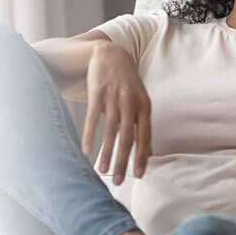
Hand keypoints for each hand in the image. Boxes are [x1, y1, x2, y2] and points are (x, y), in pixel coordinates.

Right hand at [81, 41, 152, 184]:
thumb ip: (142, 125)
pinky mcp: (97, 92)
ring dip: (106, 153)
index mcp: (144, 106)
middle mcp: (130, 102)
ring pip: (110, 131)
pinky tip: (86, 150)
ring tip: (102, 170)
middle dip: (123, 161)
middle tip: (119, 181)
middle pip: (127, 137)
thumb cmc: (126, 82)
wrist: (109, 53)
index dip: (141, 156)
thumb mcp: (139, 100)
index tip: (138, 176)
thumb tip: (149, 153)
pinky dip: (90, 135)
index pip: (145, 136)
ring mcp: (113, 97)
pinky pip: (93, 118)